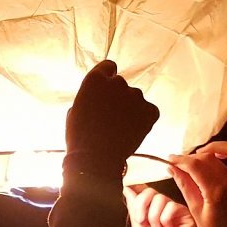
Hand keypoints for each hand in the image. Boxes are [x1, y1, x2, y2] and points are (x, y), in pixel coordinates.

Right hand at [65, 60, 158, 176]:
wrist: (96, 159)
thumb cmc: (80, 138)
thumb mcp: (76, 110)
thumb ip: (90, 96)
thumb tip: (99, 95)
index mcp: (95, 80)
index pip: (108, 67)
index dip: (107, 78)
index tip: (106, 90)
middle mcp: (117, 82)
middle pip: (121, 85)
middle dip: (118, 97)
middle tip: (110, 117)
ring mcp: (136, 96)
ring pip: (135, 99)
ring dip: (130, 109)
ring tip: (120, 129)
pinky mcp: (150, 110)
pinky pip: (148, 111)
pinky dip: (143, 120)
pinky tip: (131, 132)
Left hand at [125, 185, 201, 226]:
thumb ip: (134, 207)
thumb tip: (127, 188)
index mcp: (150, 211)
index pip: (142, 191)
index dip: (135, 189)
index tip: (127, 188)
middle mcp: (162, 208)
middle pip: (150, 192)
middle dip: (142, 206)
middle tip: (142, 222)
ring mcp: (174, 210)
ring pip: (160, 199)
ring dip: (154, 217)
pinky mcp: (185, 214)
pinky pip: (172, 206)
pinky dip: (166, 220)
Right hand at [170, 142, 226, 226]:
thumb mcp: (197, 212)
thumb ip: (185, 186)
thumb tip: (172, 169)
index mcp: (217, 192)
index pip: (196, 165)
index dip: (181, 159)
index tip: (171, 159)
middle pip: (211, 156)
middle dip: (194, 155)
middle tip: (184, 162)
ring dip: (216, 147)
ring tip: (204, 154)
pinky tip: (221, 157)